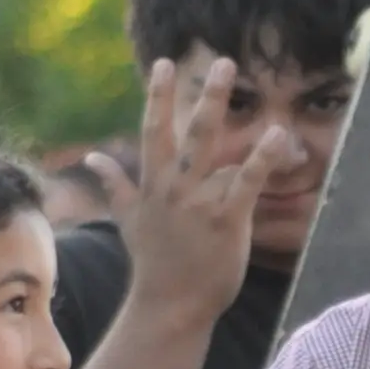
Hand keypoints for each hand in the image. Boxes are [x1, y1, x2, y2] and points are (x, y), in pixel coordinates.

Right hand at [98, 54, 292, 321]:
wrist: (169, 307)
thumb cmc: (154, 265)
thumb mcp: (127, 221)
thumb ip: (114, 186)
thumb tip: (92, 159)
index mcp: (152, 185)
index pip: (154, 131)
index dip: (159, 96)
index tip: (164, 63)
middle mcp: (174, 188)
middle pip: (189, 132)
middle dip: (204, 95)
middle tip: (223, 61)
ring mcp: (199, 203)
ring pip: (216, 150)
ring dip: (233, 118)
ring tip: (250, 87)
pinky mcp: (226, 220)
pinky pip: (246, 181)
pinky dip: (262, 157)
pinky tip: (277, 135)